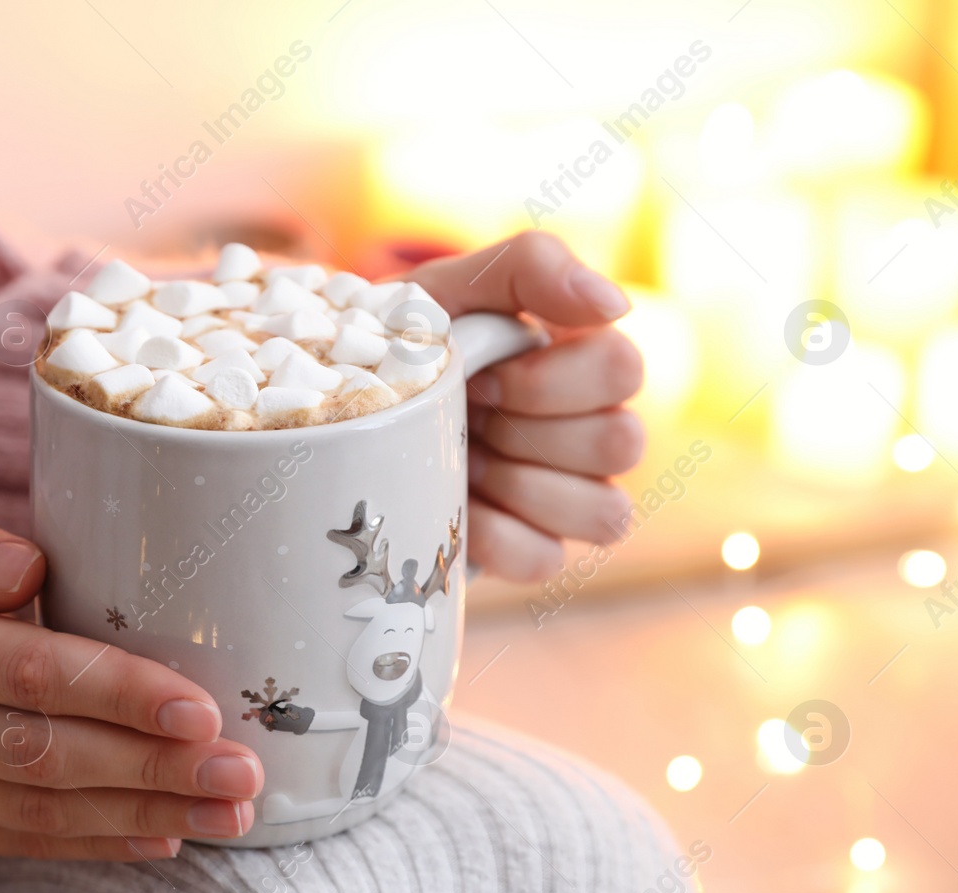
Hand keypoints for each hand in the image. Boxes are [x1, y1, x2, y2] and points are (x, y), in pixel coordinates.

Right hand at [0, 504, 262, 859]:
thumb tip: (30, 568)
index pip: (29, 673)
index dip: (118, 695)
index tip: (199, 710)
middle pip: (49, 753)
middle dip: (156, 768)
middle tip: (242, 772)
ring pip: (45, 810)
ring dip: (146, 814)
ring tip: (231, 812)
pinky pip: (22, 842)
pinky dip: (98, 844)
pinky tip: (166, 838)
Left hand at [403, 232, 645, 581]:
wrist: (333, 413)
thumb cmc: (399, 344)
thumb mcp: (445, 288)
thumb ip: (529, 268)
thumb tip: (614, 304)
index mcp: (582, 360)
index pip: (624, 370)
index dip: (544, 380)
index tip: (479, 375)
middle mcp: (592, 430)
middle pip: (621, 442)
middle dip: (525, 430)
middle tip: (466, 415)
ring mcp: (569, 497)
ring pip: (605, 513)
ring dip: (518, 484)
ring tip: (461, 461)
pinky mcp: (532, 551)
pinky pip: (547, 559)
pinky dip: (495, 535)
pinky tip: (456, 507)